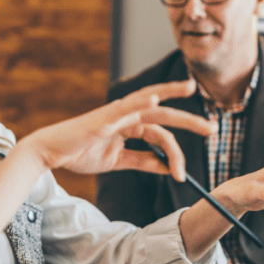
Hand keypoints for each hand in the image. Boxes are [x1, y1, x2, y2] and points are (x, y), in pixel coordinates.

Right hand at [17, 80, 212, 180]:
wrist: (50, 153)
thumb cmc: (80, 153)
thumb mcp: (117, 161)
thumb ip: (141, 161)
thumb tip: (166, 167)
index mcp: (130, 125)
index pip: (161, 134)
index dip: (175, 153)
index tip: (183, 174)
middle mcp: (126, 115)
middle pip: (164, 114)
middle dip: (189, 121)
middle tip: (213, 129)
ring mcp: (115, 114)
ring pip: (149, 103)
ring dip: (171, 95)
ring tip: (190, 89)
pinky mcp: (103, 118)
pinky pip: (124, 108)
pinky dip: (140, 101)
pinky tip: (155, 97)